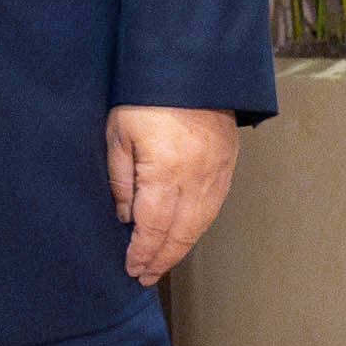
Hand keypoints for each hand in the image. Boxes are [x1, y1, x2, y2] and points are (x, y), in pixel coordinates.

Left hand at [109, 104, 238, 286]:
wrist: (191, 69)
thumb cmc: (147, 97)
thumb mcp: (118, 134)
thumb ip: (121, 179)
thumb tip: (125, 216)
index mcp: (166, 173)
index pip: (153, 228)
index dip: (142, 252)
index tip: (131, 268)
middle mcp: (196, 180)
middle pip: (180, 234)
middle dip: (161, 260)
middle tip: (144, 277)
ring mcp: (216, 174)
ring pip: (200, 225)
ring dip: (180, 248)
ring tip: (161, 263)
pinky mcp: (227, 166)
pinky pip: (213, 207)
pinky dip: (197, 228)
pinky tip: (184, 236)